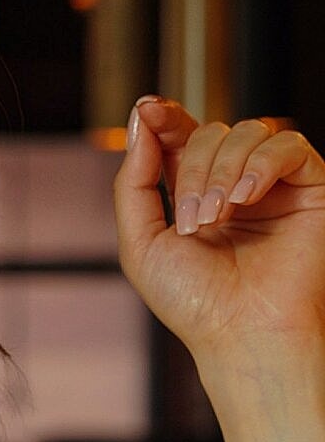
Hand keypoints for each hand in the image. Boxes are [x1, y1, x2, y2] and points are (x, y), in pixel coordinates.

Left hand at [114, 97, 324, 364]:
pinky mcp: (311, 189)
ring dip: (223, 171)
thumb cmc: (194, 302)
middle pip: (210, 133)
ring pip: (247, 132)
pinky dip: (262, 164)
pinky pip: (288, 146)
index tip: (148, 108)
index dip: (166, 118)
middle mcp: (234, 186)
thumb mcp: (141, 242)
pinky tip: (247, 197)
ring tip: (217, 218)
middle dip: (193, 169)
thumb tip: (142, 121)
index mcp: (195, 196)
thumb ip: (134, 183)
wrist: (242, 333)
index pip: (182, 138)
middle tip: (194, 221)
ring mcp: (273, 186)